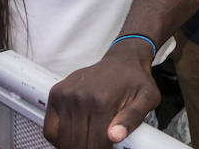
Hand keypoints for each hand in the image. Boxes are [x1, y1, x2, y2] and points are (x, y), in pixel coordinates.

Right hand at [43, 44, 159, 148]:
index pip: (96, 143)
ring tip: (88, 142)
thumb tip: (115, 136)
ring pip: (62, 138)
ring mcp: (66, 94)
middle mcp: (80, 97)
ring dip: (74, 145)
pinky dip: (59, 139)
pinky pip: (50, 128)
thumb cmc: (136, 80)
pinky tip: (74, 137)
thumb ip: (133, 118)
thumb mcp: (148, 98)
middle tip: (100, 146)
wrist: (124, 59)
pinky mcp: (57, 93)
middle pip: (77, 143)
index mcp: (103, 100)